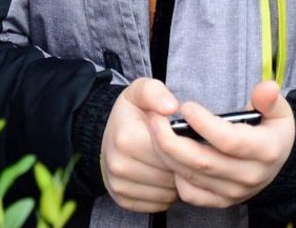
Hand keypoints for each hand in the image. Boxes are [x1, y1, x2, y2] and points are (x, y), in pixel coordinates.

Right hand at [101, 78, 180, 212]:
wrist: (108, 134)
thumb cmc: (131, 112)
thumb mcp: (141, 91)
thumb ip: (156, 93)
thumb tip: (171, 106)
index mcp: (126, 138)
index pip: (169, 150)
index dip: (184, 144)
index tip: (187, 136)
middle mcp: (119, 165)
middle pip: (169, 173)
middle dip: (183, 163)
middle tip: (187, 150)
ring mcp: (119, 186)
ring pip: (166, 192)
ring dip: (177, 181)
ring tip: (176, 162)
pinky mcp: (122, 200)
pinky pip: (158, 204)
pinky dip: (167, 194)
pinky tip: (166, 176)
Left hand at [147, 80, 295, 207]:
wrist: (275, 163)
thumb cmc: (271, 130)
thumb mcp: (278, 110)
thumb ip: (269, 99)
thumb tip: (267, 87)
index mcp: (267, 151)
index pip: (229, 140)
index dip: (204, 124)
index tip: (186, 106)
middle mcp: (251, 176)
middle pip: (203, 162)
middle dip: (172, 140)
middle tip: (155, 119)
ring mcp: (235, 193)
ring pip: (192, 176)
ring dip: (168, 154)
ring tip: (155, 131)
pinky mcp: (221, 202)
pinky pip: (190, 194)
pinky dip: (175, 175)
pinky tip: (171, 155)